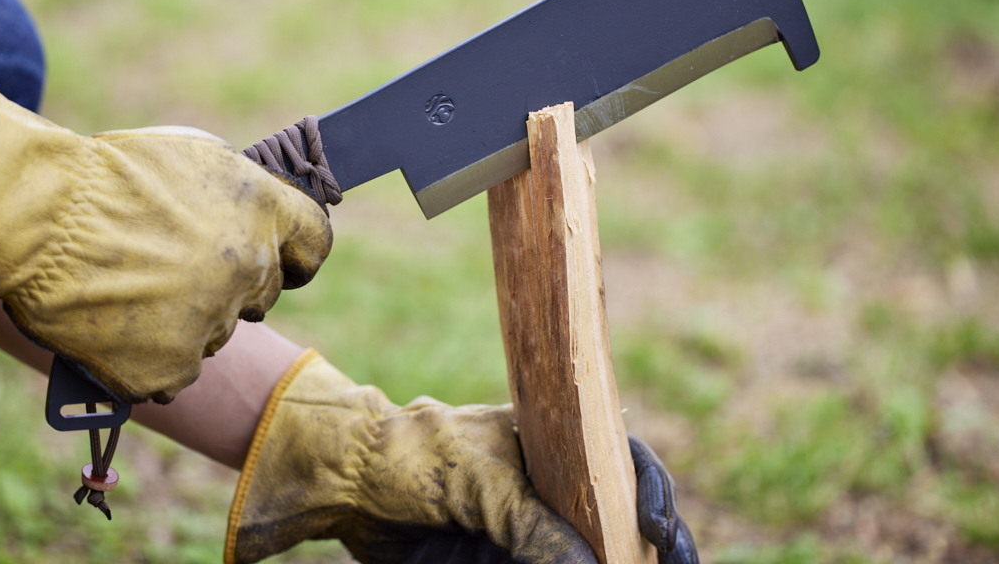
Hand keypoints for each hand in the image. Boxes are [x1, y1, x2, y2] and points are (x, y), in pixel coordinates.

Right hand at [0, 78, 331, 403]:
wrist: (38, 217)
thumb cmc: (106, 177)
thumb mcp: (189, 156)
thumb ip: (238, 193)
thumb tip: (254, 217)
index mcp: (262, 211)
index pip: (314, 243)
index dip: (296, 254)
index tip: (282, 261)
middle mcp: (250, 268)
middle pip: (261, 293)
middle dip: (228, 284)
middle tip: (176, 271)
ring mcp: (213, 321)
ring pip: (214, 332)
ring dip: (184, 320)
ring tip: (129, 291)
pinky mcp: (170, 366)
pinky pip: (172, 371)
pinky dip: (147, 359)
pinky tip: (116, 329)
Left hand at [226, 351, 698, 563]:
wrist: (344, 485)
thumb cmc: (411, 455)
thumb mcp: (477, 482)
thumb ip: (533, 525)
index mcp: (552, 445)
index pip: (622, 461)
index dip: (650, 493)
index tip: (654, 528)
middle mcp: (551, 489)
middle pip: (618, 519)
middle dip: (648, 546)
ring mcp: (529, 530)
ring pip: (587, 552)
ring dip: (611, 559)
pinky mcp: (502, 560)